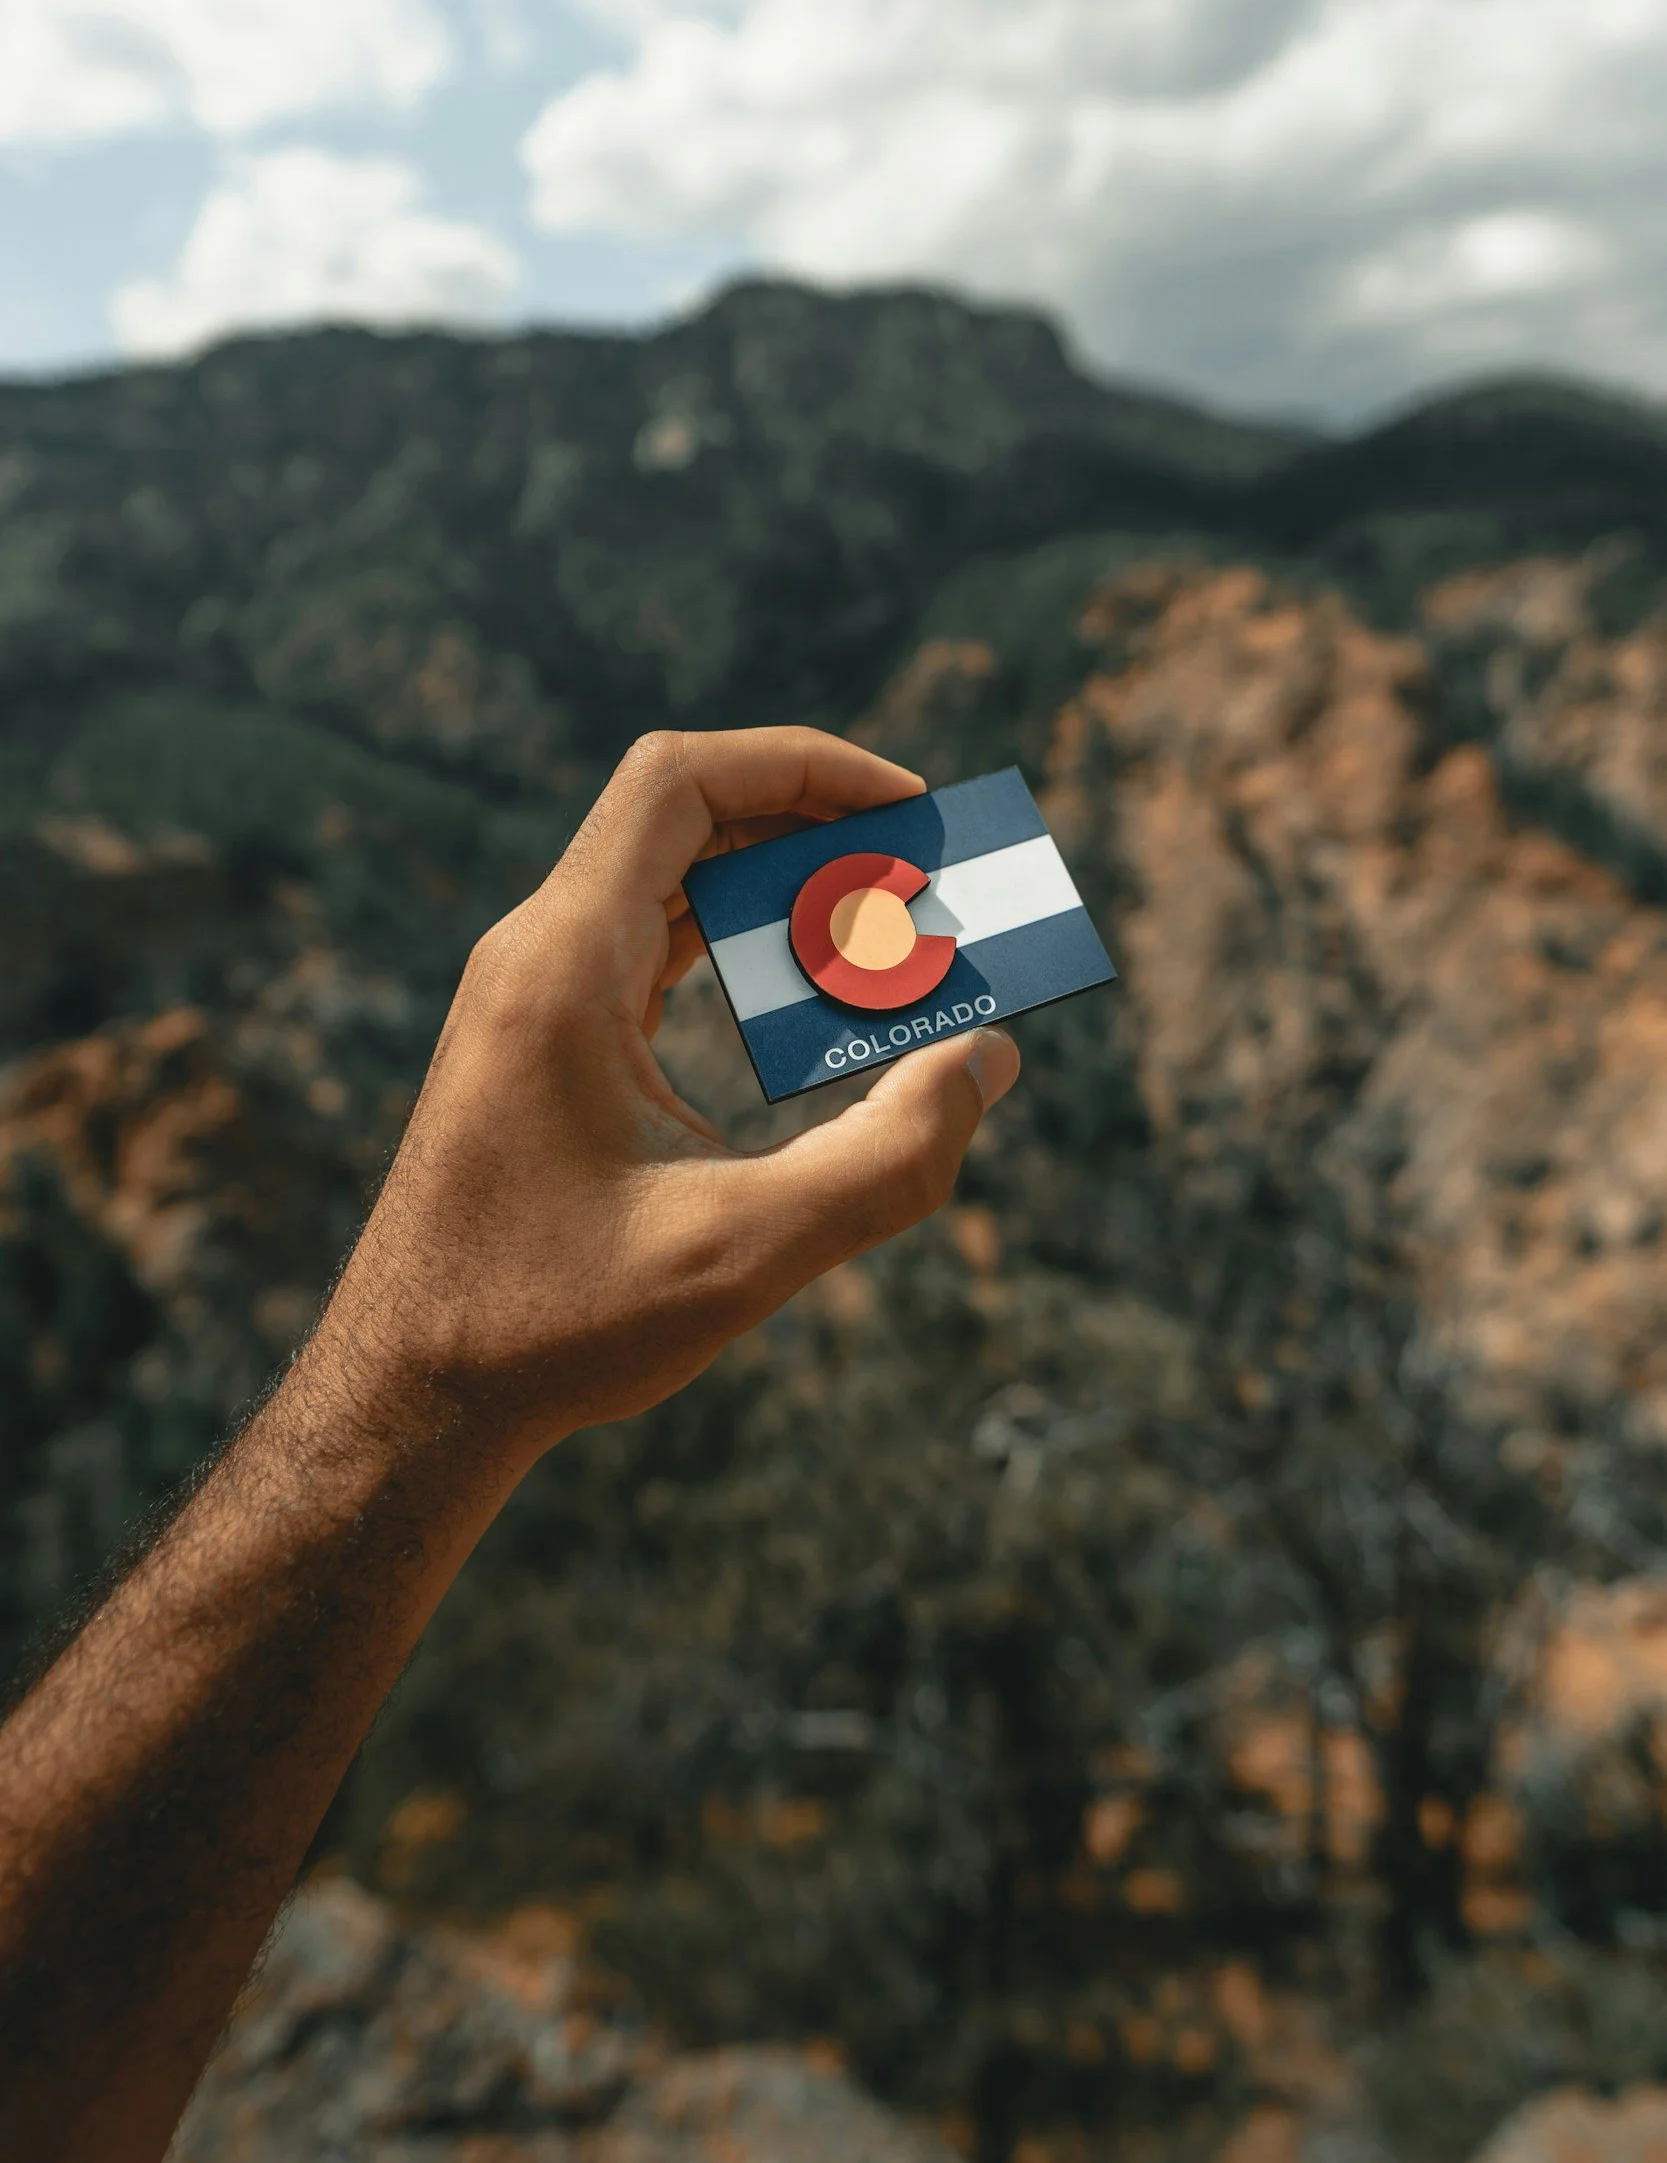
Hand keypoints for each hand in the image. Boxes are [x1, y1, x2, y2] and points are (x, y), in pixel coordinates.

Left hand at [330, 728, 1020, 1463]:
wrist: (410, 1397)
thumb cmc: (548, 1325)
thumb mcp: (740, 1252)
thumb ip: (882, 1162)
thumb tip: (986, 1061)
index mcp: (561, 966)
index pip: (679, 783)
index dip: (802, 764)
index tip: (908, 808)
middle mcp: (537, 956)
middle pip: (686, 821)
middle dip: (817, 830)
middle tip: (928, 879)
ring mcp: (531, 998)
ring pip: (670, 885)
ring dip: (783, 894)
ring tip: (891, 937)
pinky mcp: (541, 1046)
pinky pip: (651, 948)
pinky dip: (738, 951)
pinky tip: (809, 1008)